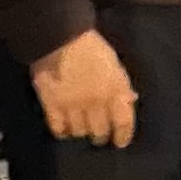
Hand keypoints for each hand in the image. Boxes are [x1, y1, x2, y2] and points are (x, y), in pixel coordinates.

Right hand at [31, 27, 136, 146]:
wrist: (59, 37)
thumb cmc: (90, 47)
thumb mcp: (114, 65)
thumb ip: (120, 86)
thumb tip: (128, 101)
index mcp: (115, 91)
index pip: (123, 123)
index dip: (123, 136)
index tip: (120, 142)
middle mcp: (96, 103)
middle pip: (99, 132)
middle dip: (100, 136)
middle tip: (98, 136)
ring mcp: (73, 106)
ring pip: (79, 132)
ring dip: (81, 132)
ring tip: (79, 128)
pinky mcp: (52, 105)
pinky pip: (58, 129)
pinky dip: (62, 131)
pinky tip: (63, 128)